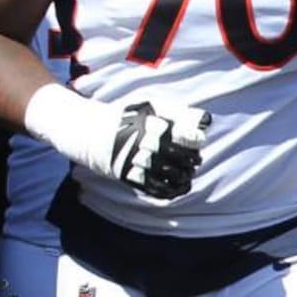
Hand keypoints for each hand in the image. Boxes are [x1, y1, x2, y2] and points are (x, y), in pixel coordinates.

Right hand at [23, 84, 209, 198]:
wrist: (92, 132)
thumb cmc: (126, 117)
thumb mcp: (149, 106)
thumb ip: (176, 112)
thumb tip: (204, 120)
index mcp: (150, 123)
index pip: (180, 134)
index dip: (194, 140)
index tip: (199, 143)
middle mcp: (143, 142)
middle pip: (177, 156)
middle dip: (190, 160)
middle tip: (195, 161)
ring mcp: (135, 160)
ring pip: (167, 173)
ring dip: (182, 176)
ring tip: (187, 174)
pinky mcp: (128, 175)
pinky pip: (154, 187)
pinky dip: (169, 190)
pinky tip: (177, 188)